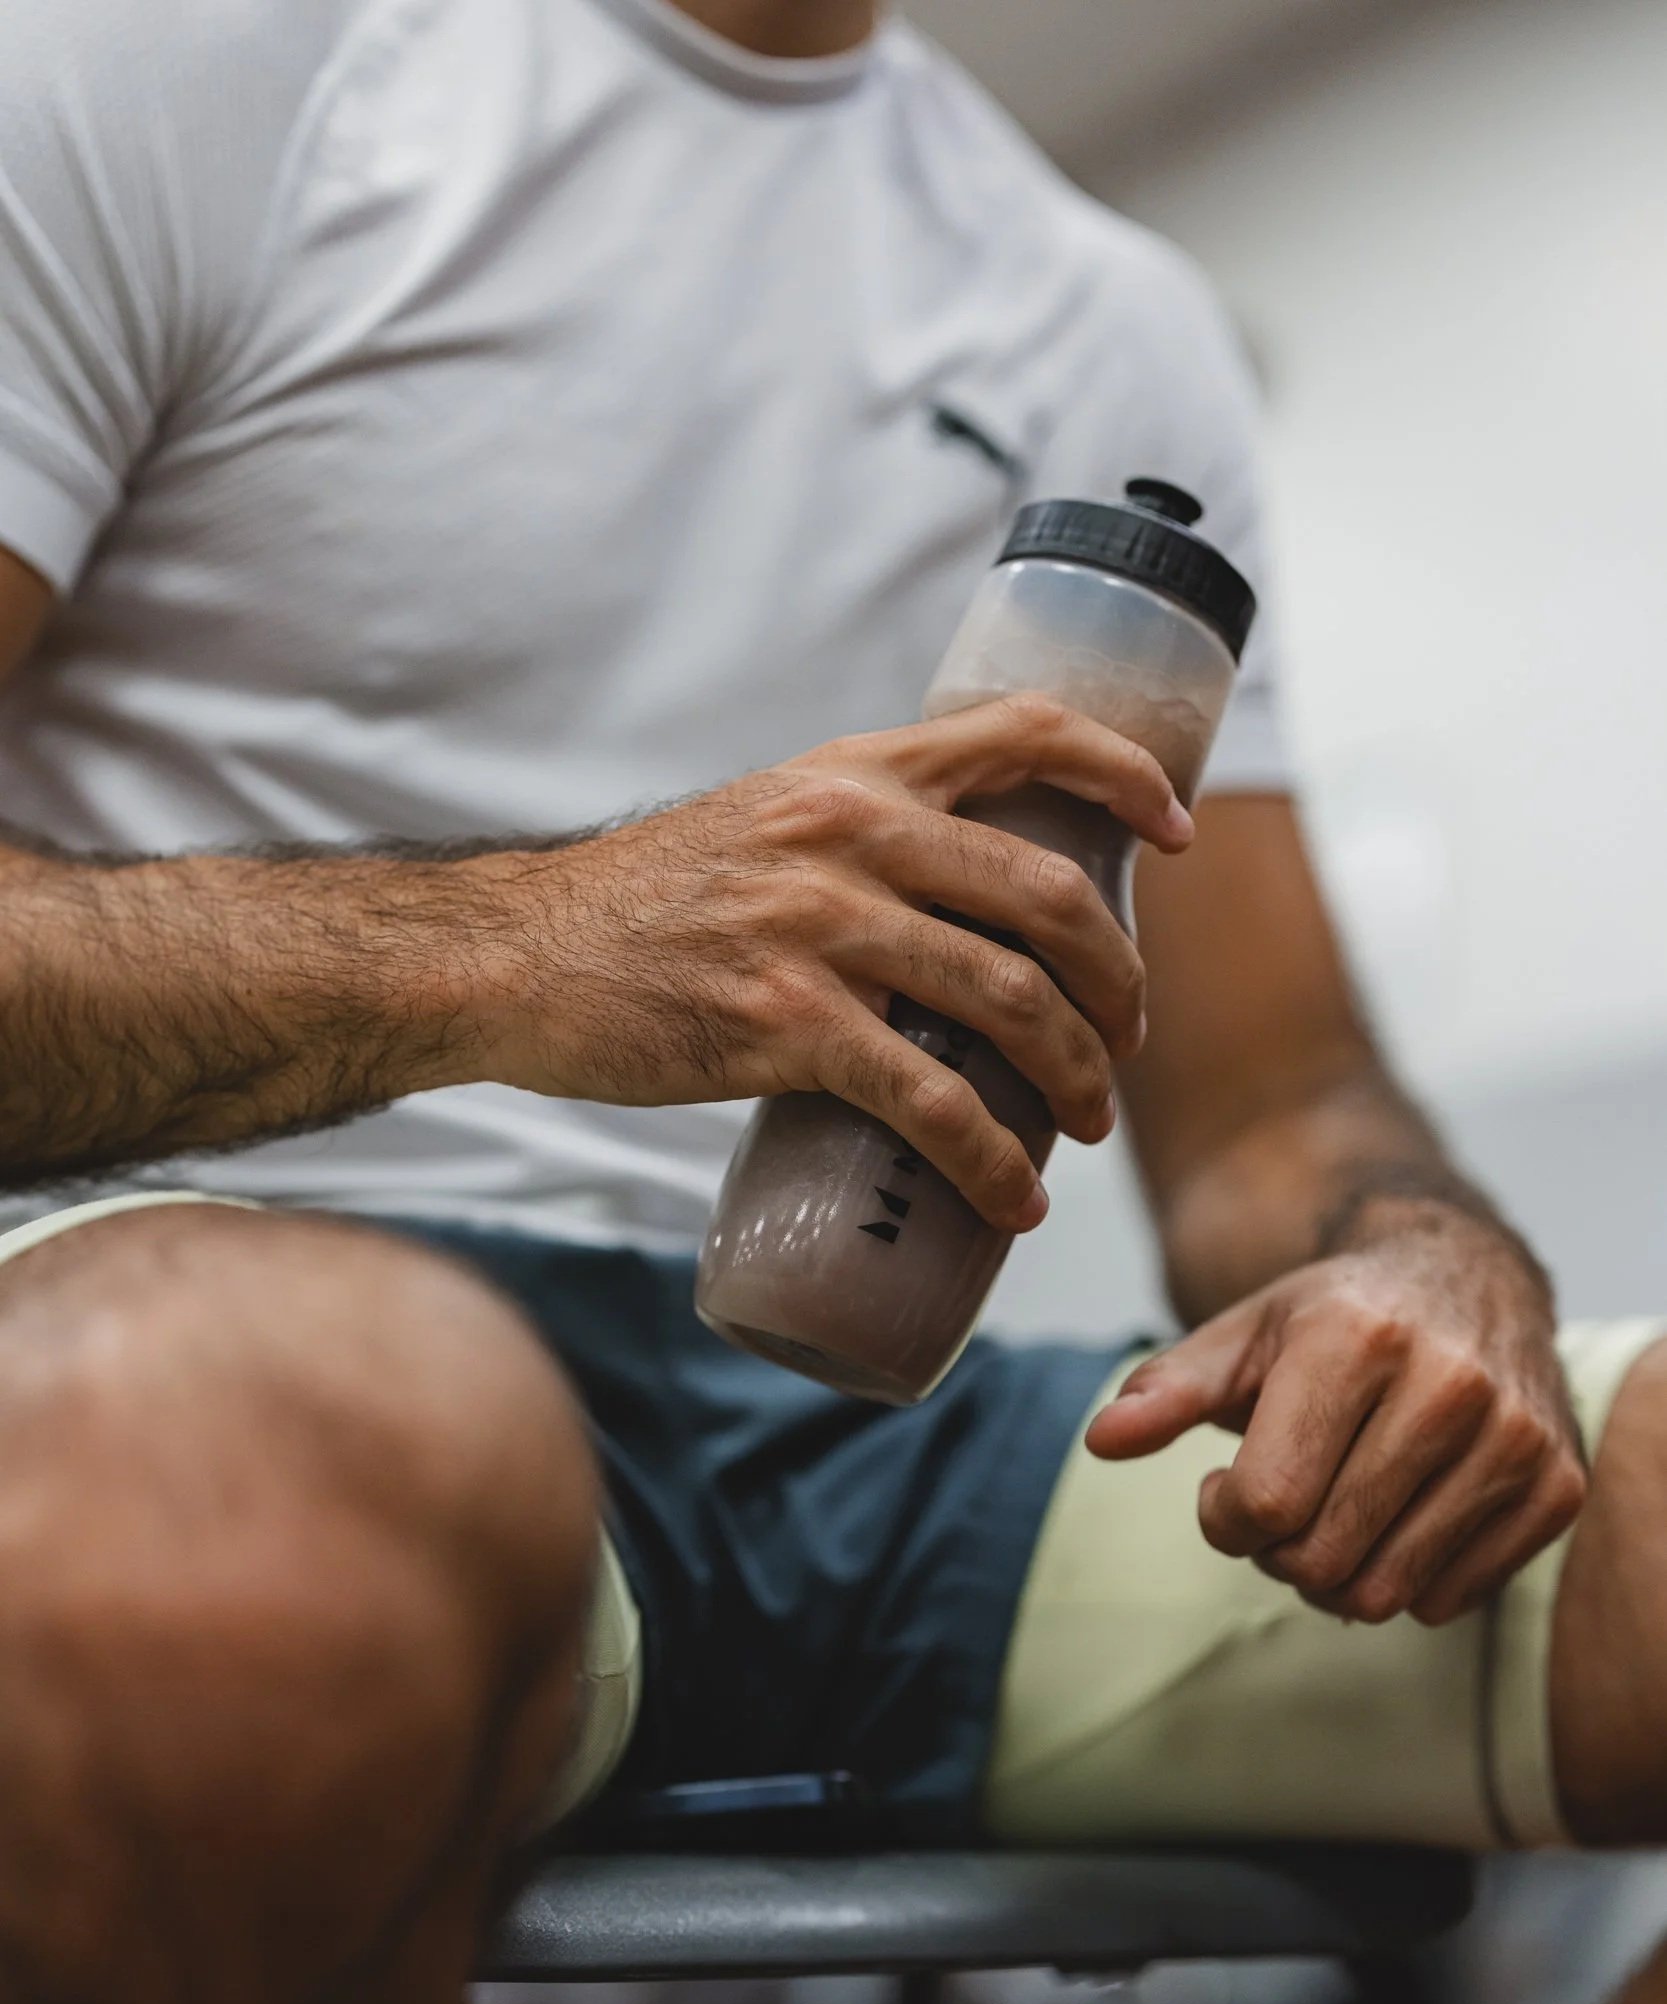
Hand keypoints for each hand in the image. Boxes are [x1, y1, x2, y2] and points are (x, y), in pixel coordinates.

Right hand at [467, 694, 1190, 1227]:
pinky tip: (1015, 1200)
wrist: (519, 957)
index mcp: (853, 775)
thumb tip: (954, 912)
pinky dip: (992, 1162)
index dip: (1125, 775)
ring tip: (1084, 1124)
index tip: (1173, 835)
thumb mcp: (760, 821)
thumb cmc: (642, 905)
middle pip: (1047, 896)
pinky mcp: (787, 1023)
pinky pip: (932, 1101)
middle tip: (1125, 1040)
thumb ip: (854, 840)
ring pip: (1009, 1002)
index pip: (1025, 732)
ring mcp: (821, 927)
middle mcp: (850, 834)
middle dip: (1116, 981)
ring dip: (1075, 1076)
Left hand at [1085, 1208, 1586, 1624]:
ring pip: (1385, 1593)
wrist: (1465, 1277)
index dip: (1223, 1517)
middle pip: (1320, 1557)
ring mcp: (1512, 1438)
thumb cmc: (1335, 1318)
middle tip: (1283, 1500)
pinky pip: (1450, 1600)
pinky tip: (1398, 1517)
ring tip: (1334, 1510)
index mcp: (1355, 1340)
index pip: (1264, 1503)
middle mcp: (1447, 1385)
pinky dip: (1407, 1582)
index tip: (1224, 1487)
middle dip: (1276, 1550)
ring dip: (1337, 1574)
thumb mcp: (1242, 1336)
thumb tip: (1103, 1440)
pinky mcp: (1556, 1484)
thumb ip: (1166, 1389)